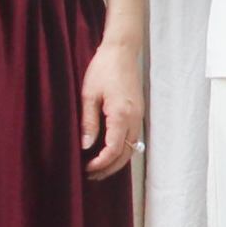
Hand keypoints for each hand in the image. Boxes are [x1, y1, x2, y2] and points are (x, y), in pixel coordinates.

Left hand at [81, 29, 146, 181]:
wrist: (122, 51)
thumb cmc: (104, 69)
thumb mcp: (89, 95)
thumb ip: (89, 122)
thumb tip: (86, 146)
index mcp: (121, 115)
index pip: (114, 150)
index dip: (100, 164)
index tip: (86, 168)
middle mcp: (134, 119)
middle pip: (126, 154)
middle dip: (109, 168)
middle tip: (91, 175)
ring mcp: (139, 116)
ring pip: (132, 148)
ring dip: (116, 161)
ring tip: (98, 168)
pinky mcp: (138, 113)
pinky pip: (133, 138)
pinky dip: (122, 150)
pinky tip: (109, 152)